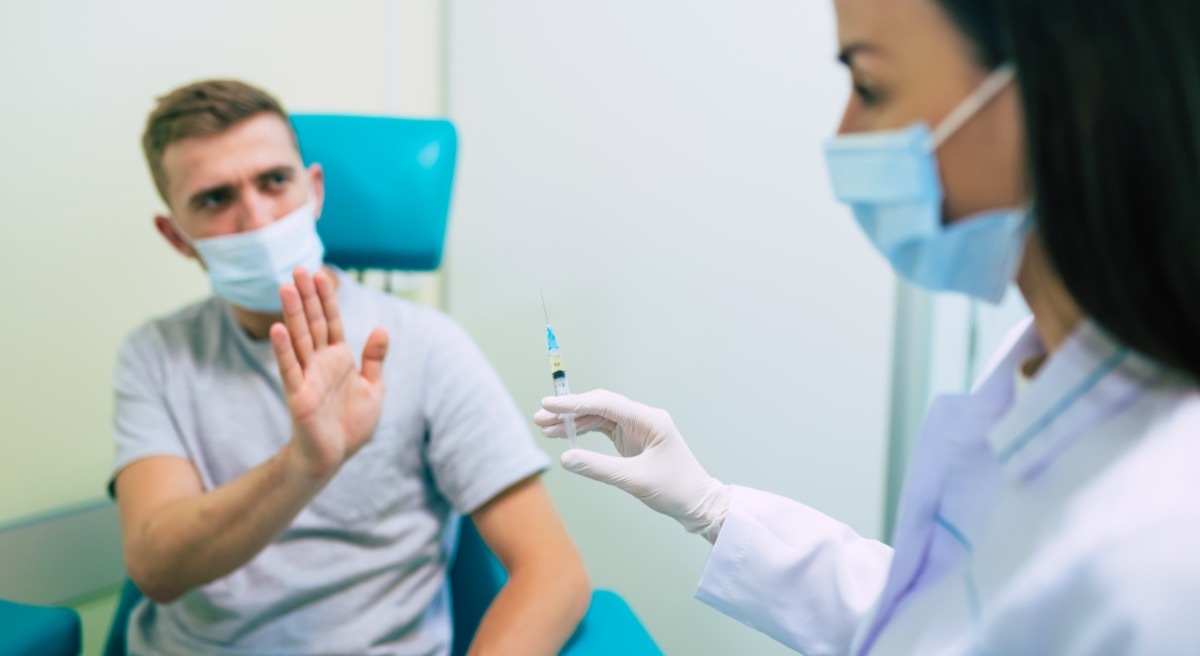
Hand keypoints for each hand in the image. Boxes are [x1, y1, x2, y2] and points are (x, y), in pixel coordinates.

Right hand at [270, 268, 388, 478]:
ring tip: (285, 288)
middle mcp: (320, 362)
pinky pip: (289, 368)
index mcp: (338, 357)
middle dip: (306, 297)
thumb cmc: (352, 423)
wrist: (335, 455)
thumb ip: (375, 359)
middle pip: (313, 322)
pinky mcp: (297, 394)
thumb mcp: (374, 388)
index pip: (332, 321)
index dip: (327, 298)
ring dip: (291, 313)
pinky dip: (283, 349)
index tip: (319, 274)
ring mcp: (307, 376)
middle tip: (297, 269)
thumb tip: (382, 329)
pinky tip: (278, 329)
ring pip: (299, 338)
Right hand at [533, 389, 729, 541]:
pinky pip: (604, 429)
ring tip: (546, 428)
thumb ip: (599, 468)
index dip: (575, 403)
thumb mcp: (634, 481)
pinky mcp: (633, 439)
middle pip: (599, 406)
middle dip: (569, 411)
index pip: (605, 404)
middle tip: (540, 418)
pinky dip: (584, 431)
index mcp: (649, 420)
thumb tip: (565, 459)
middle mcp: (643, 418)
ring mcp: (638, 428)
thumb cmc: (675, 490)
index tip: (549, 405)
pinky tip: (565, 436)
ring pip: (599, 417)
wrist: (698, 503)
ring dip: (573, 421)